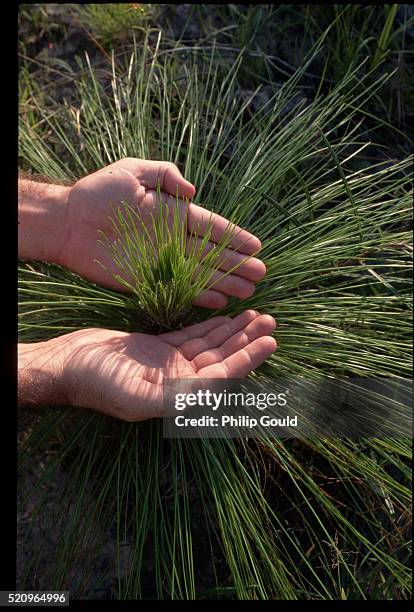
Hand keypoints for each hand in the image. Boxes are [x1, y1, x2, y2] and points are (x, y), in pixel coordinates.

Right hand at [18, 311, 275, 421]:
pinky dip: (211, 326)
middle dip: (247, 340)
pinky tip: (227, 317)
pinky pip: (193, 336)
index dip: (247, 359)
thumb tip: (215, 392)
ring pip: (211, 345)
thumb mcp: (137, 394)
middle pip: (222, 358)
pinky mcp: (160, 348)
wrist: (69, 364)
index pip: (223, 375)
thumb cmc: (98, 383)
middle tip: (270, 320)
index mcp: (179, 396)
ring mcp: (171, 364)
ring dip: (233, 331)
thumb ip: (177, 397)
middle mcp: (180, 381)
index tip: (269, 341)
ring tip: (256, 314)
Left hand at [57, 158, 265, 307]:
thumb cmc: (98, 192)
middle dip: (236, 264)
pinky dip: (197, 296)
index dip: (234, 237)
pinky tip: (218, 301)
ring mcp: (161, 260)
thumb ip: (165, 175)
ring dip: (224, 282)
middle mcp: (172, 238)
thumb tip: (193, 190)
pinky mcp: (146, 278)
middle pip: (211, 253)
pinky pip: (177, 288)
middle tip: (260, 274)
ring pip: (200, 273)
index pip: (211, 227)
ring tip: (248, 291)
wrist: (68, 220)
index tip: (256, 246)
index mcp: (173, 212)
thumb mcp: (132, 170)